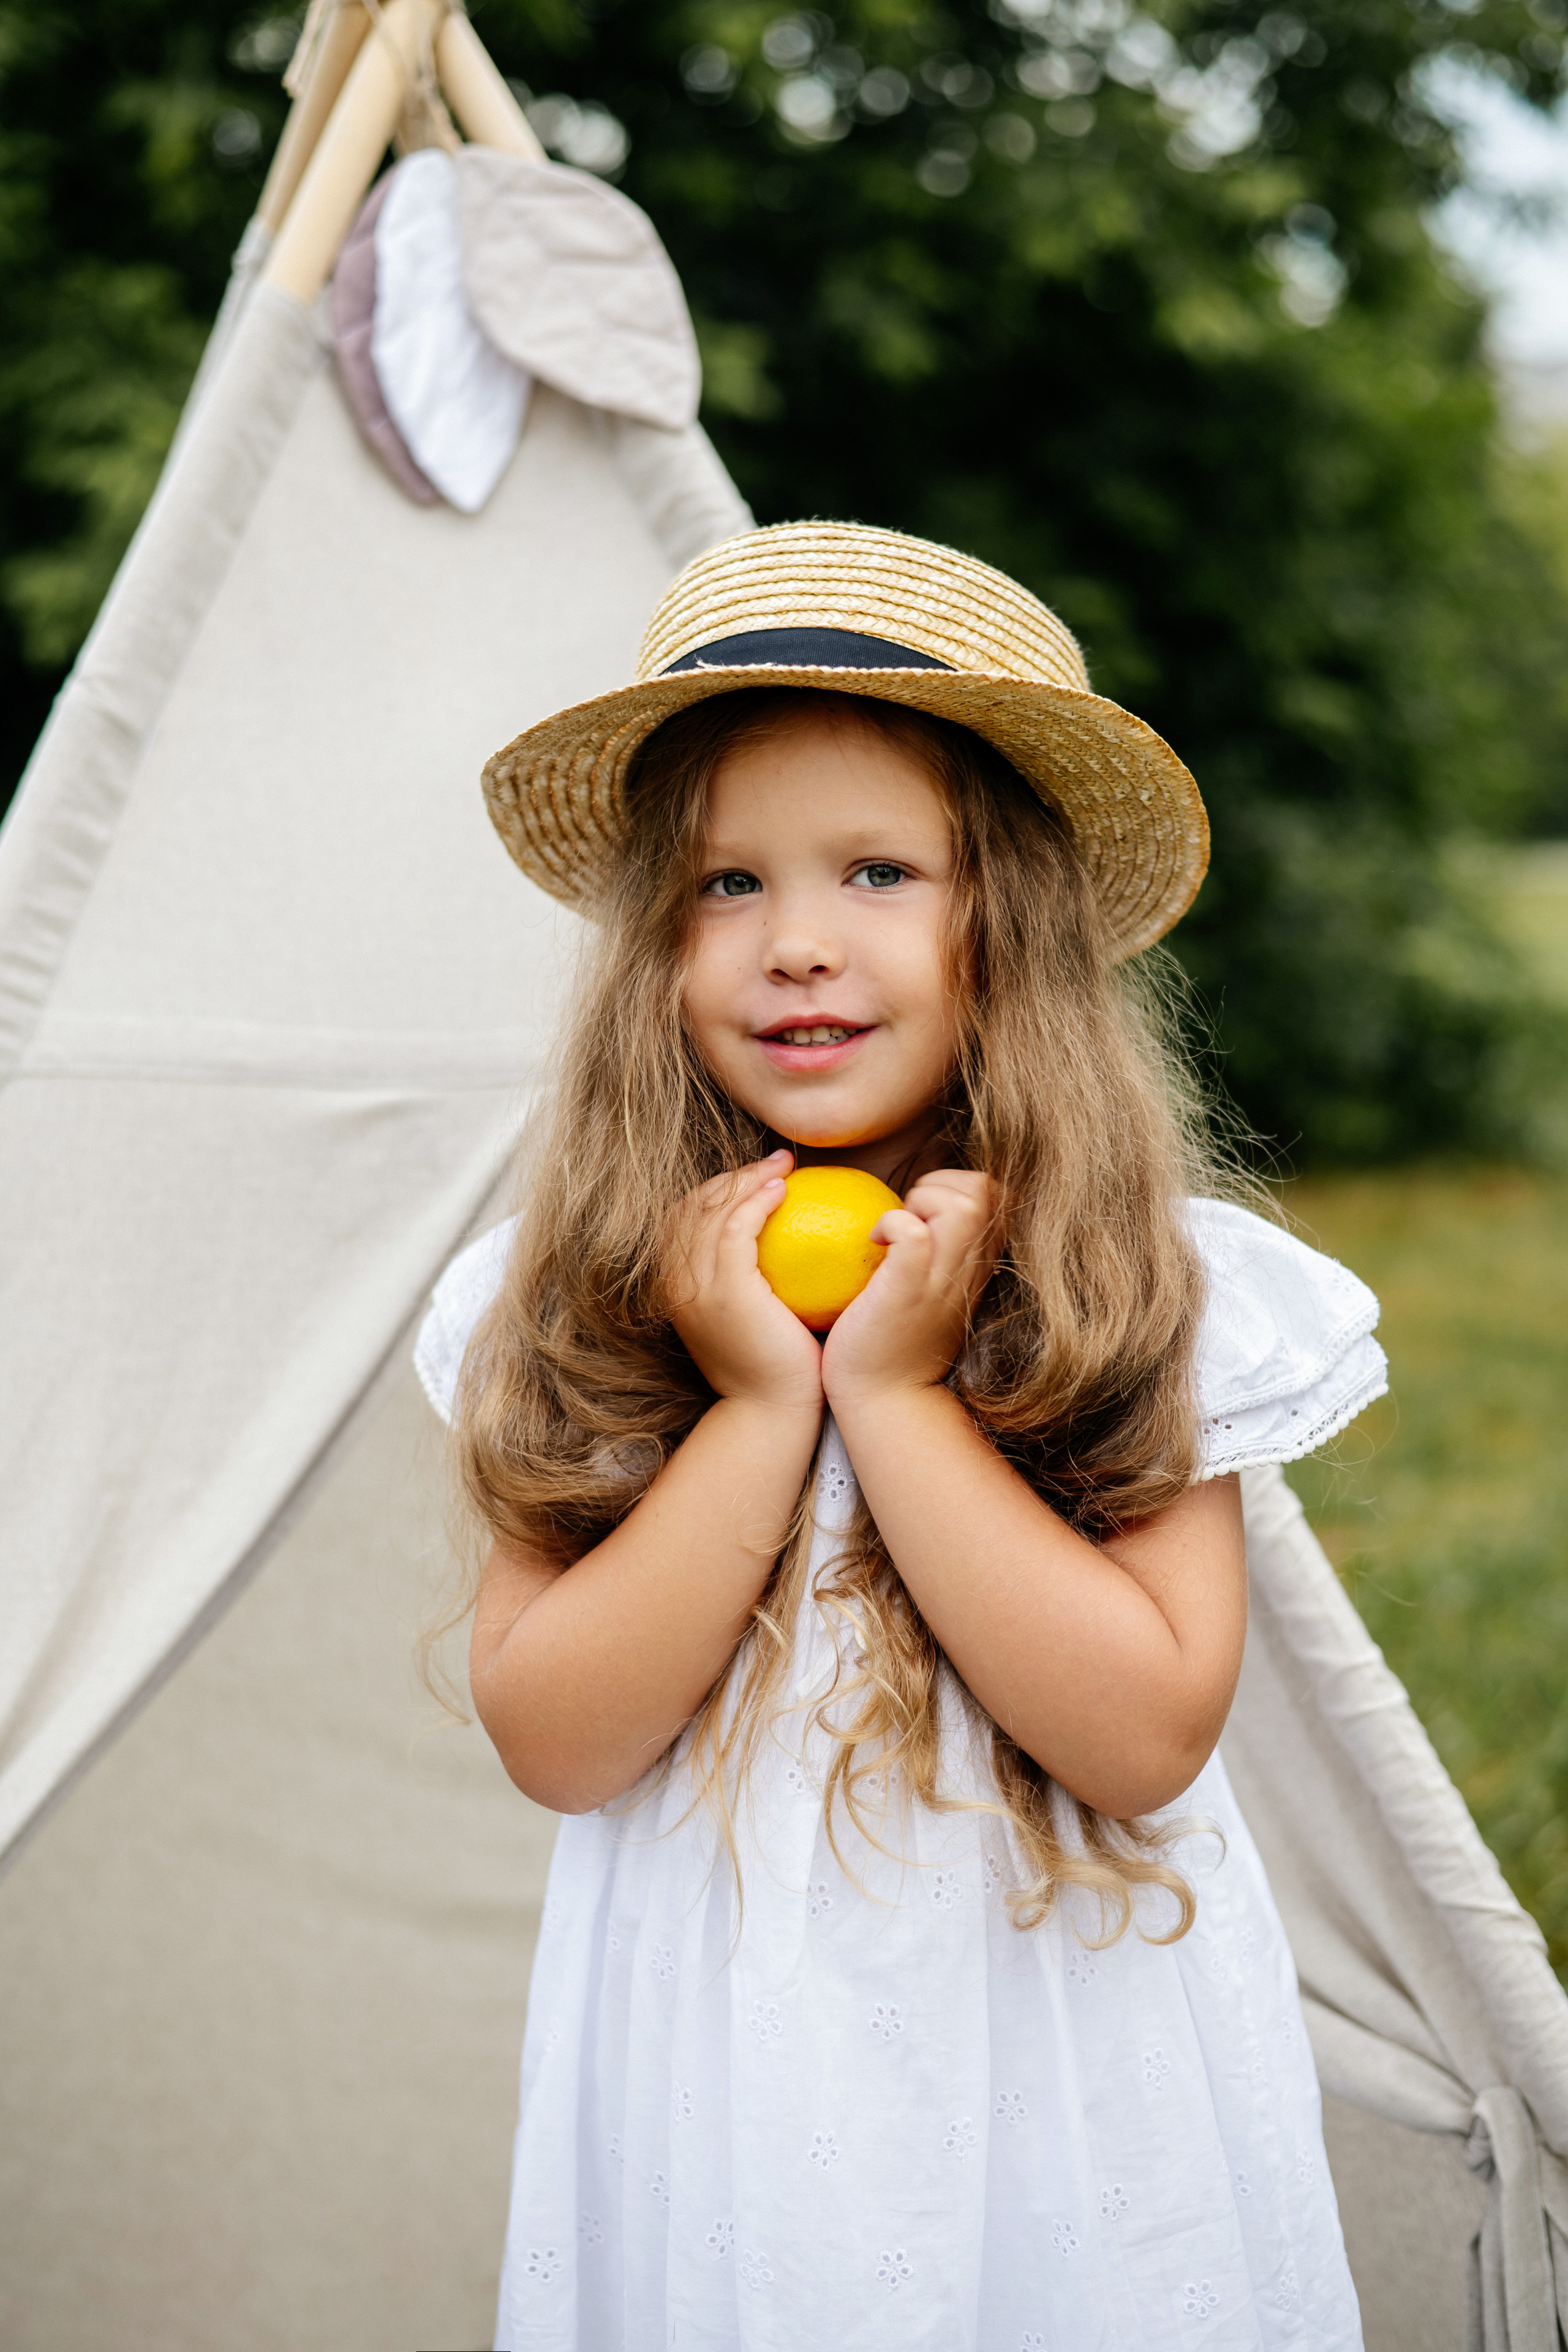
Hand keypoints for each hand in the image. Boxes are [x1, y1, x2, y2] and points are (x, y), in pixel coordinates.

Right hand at [667, 1151, 825, 1415]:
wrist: (770, 1412)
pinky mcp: (724, 1290)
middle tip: (778, 1161)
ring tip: (785, 1167)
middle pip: (693, 1205)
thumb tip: (782, 1242)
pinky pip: (735, 1227)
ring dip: (748, 1178)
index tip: (759, 1176)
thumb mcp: (752, 1316)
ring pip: (711, 1209)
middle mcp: (675, 1282)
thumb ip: (752, 1280)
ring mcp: (694, 1286)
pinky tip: (783, 1191)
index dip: (718, 1188)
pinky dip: (756, 1201)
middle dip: (733, 1174)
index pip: (684, 1218)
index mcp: (676, 1287)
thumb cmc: (774, 1367)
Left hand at [821, 1168, 996, 1406]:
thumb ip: (938, 1253)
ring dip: (921, 1200)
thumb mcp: (932, 1290)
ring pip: (962, 1204)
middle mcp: (969, 1269)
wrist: (885, 1399)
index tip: (922, 1211)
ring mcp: (943, 1280)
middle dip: (940, 1183)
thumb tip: (915, 1210)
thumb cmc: (895, 1342)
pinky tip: (874, 1242)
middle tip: (907, 1215)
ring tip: (894, 1228)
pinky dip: (892, 1223)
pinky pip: (914, 1233)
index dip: (958, 1184)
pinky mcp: (909, 1291)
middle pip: (984, 1189)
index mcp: (976, 1265)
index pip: (995, 1193)